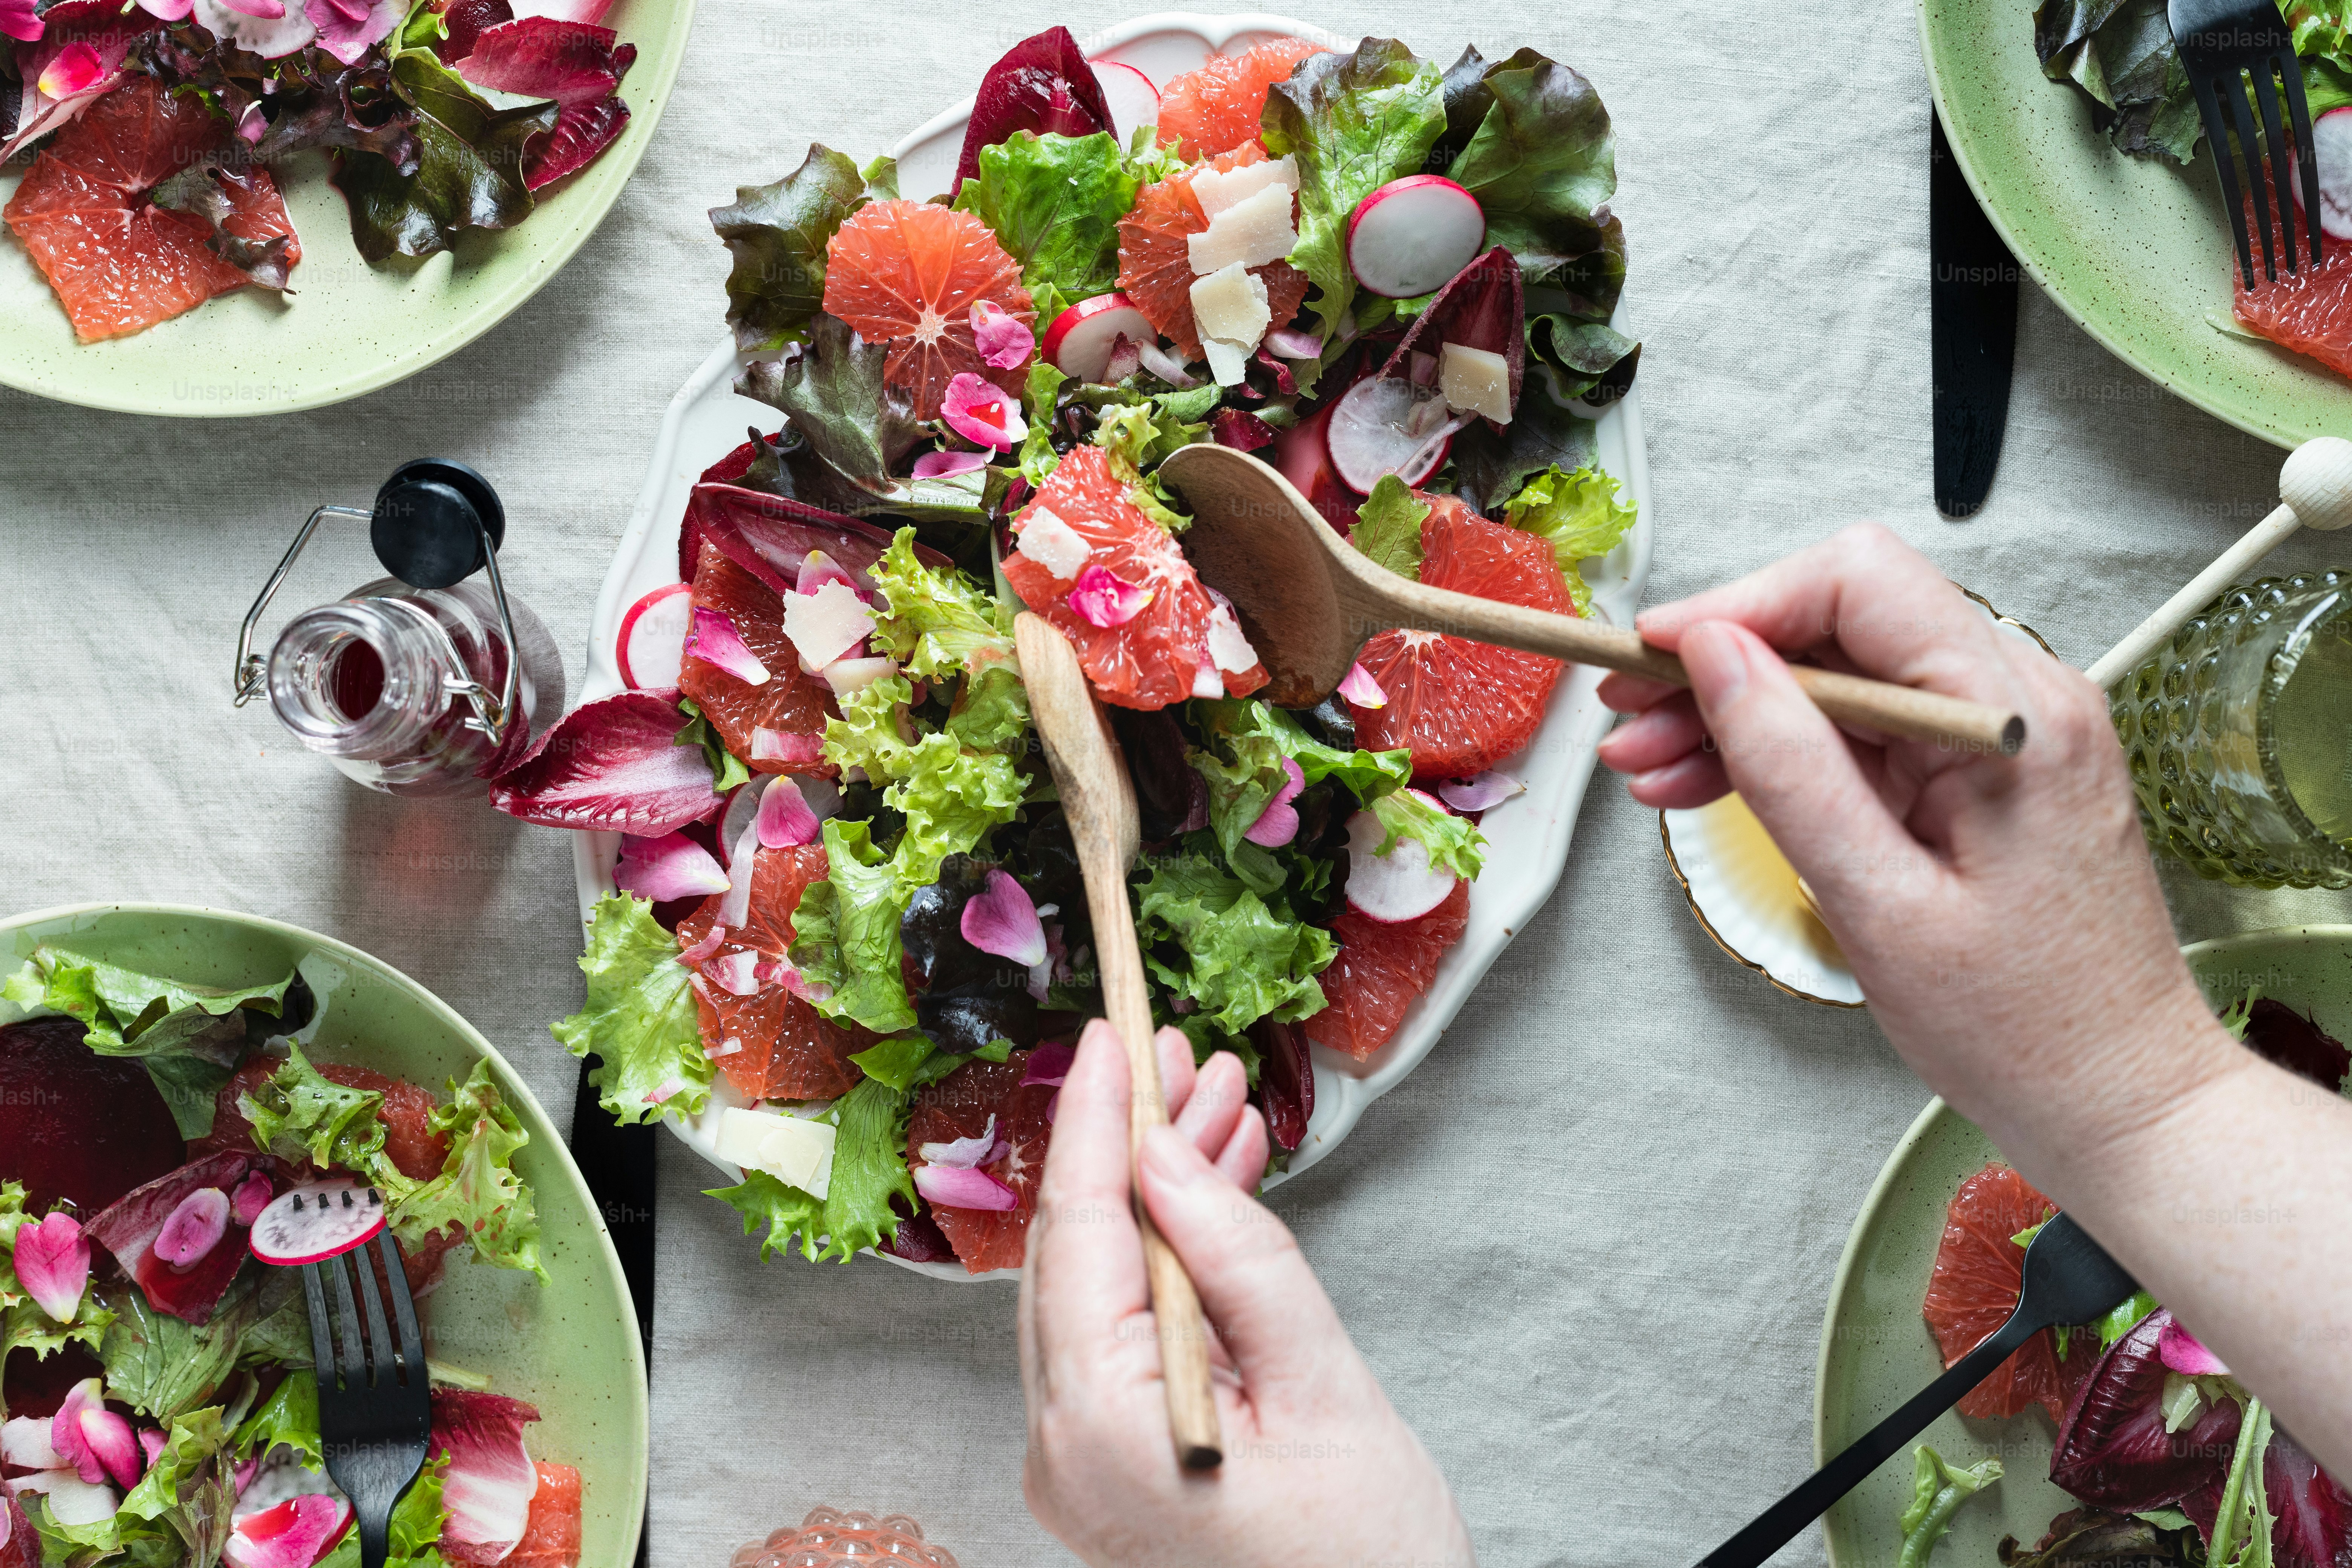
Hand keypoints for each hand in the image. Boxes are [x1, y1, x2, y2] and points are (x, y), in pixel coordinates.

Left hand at [1019, 1019, 1472, 1567]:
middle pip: (1081, 1249)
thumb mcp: (1323, 1390)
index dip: (1096, 1120)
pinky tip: (1213, 1193)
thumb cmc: (1366, 1565)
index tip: (1109, 1037)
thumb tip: (1168, 1159)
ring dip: (1157, 1195)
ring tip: (1213, 1108)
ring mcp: (1079, 1461)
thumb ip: (1240, 1261)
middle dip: (1133, 1144)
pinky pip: (1122, 1331)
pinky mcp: (1110, 1464)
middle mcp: (1064, 1446)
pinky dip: (1168, 1261)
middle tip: (1180, 1057)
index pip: (1082, 1228)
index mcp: (1101, 1423)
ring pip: (1101, 1283)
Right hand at [1594, 523, 2351, 1473]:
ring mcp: (1999, 733)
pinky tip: (1702, 781)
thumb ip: (1794, 769)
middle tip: (1624, 715)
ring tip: (1644, 764)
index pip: (1860, 582)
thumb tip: (1714, 656)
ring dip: (1735, 711)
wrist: (2122, 1102)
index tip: (1650, 651)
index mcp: (2014, 714)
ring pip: (1838, 676)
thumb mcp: (1881, 903)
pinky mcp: (1976, 772)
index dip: (1741, 604)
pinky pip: (1862, 731)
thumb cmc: (2023, 1029)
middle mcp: (2018, 697)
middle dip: (1721, 663)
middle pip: (1841, 620)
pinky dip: (1780, 751)